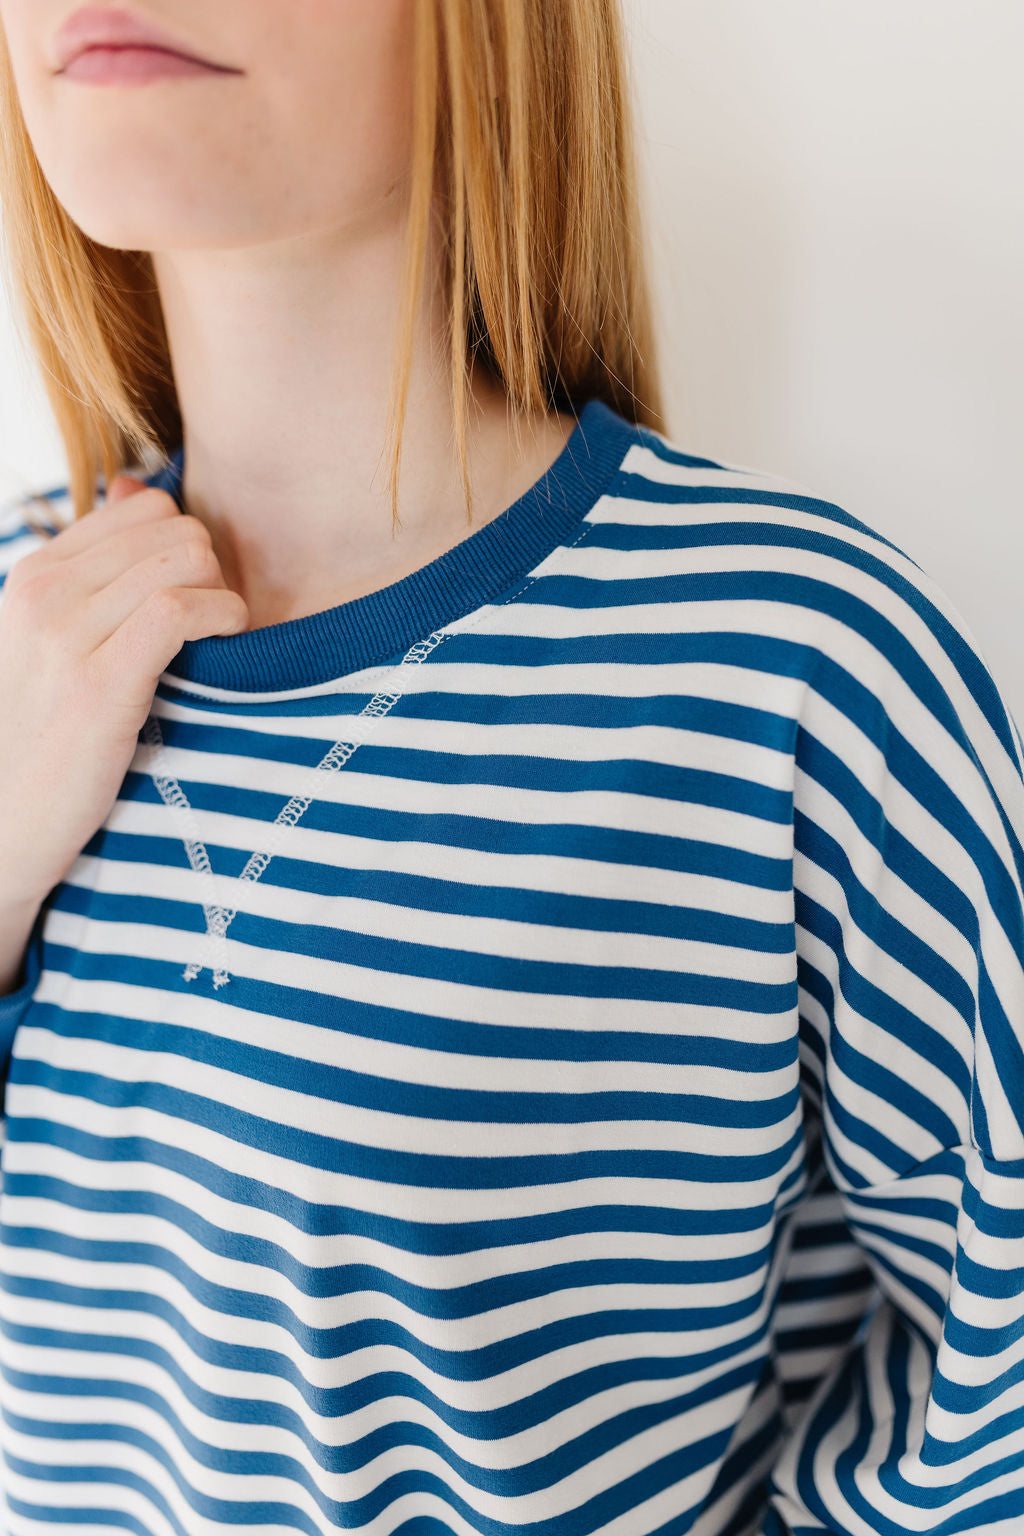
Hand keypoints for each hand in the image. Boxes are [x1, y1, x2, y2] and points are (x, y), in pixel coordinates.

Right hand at [0, 475, 248, 911]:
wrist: (5, 821)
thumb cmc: (43, 735)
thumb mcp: (55, 640)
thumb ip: (98, 572)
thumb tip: (136, 490)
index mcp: (36, 574)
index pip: (143, 506)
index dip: (188, 543)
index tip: (196, 592)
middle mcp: (46, 592)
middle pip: (173, 527)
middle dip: (210, 567)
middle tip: (211, 621)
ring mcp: (67, 635)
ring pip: (183, 559)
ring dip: (221, 593)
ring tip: (218, 636)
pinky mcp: (100, 684)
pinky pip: (179, 610)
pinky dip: (221, 616)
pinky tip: (225, 642)